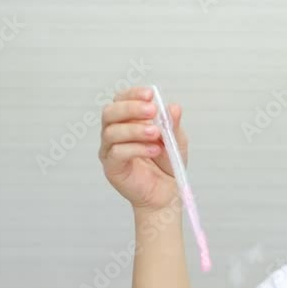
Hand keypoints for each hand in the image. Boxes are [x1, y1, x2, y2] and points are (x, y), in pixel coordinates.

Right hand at [99, 86, 188, 211]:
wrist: (167, 193)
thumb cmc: (167, 164)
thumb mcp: (176, 141)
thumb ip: (173, 125)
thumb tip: (173, 107)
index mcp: (127, 121)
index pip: (121, 100)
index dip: (133, 94)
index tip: (150, 94)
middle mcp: (114, 133)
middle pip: (110, 112)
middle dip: (131, 108)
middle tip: (152, 111)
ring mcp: (110, 150)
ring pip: (112, 132)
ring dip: (135, 129)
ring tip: (156, 134)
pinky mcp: (112, 167)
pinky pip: (117, 152)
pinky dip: (137, 148)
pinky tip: (154, 150)